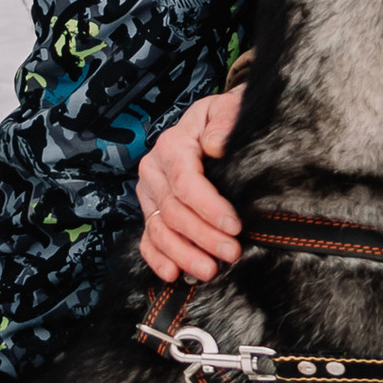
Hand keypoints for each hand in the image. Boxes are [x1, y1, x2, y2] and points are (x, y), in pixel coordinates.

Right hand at [136, 86, 244, 281]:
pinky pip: (147, 239)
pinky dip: (158, 259)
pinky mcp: (151, 211)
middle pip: (174, 210)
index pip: (185, 181)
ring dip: (183, 254)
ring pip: (159, 229)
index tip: (234, 226)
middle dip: (203, 236)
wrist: (217, 125)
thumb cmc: (227, 120)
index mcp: (173, 143)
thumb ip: (225, 120)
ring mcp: (150, 193)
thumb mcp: (231, 108)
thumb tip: (215, 145)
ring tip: (210, 271)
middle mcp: (154, 169)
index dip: (208, 207)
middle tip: (232, 254)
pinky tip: (174, 274)